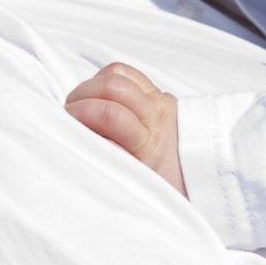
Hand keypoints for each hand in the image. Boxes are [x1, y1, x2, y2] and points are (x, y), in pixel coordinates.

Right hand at [65, 62, 187, 194]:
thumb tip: (82, 139)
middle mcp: (156, 119)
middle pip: (112, 88)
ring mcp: (160, 103)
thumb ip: (110, 161)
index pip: (109, 114)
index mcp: (148, 146)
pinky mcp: (160, 94)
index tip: (65, 125)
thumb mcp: (135, 187)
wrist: (200, 182)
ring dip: (93, 85)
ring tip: (82, 105)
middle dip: (82, 96)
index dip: (79, 114)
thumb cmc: (161, 191)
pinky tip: (100, 97)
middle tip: (68, 114)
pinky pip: (128, 74)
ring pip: (118, 75)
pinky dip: (108, 79)